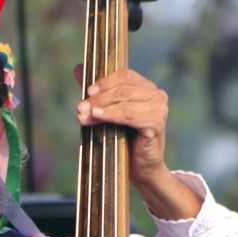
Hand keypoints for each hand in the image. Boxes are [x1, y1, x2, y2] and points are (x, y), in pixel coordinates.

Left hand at [75, 67, 201, 219]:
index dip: (105, 81)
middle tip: (80, 107)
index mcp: (147, 88)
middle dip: (98, 98)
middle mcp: (157, 95)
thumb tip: (78, 68)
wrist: (141, 168)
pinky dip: (111, 115)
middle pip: (123, 89)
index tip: (87, 91)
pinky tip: (97, 117)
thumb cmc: (124, 139)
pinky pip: (129, 115)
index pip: (125, 75)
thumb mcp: (108, 112)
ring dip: (100, 107)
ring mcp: (159, 109)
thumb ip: (96, 91)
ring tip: (83, 114)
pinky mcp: (156, 124)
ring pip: (125, 101)